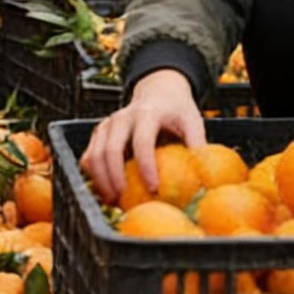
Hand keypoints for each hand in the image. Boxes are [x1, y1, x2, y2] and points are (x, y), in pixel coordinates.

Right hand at [82, 69, 205, 204]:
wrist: (158, 91)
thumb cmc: (176, 110)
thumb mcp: (192, 120)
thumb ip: (198, 144)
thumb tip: (205, 173)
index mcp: (146, 113)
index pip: (142, 141)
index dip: (146, 166)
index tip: (154, 190)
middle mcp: (122, 117)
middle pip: (109, 149)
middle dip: (114, 178)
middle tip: (124, 201)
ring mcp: (107, 125)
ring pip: (93, 154)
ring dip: (100, 181)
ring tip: (113, 201)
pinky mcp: (99, 133)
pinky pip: (88, 156)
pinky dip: (93, 176)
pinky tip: (106, 193)